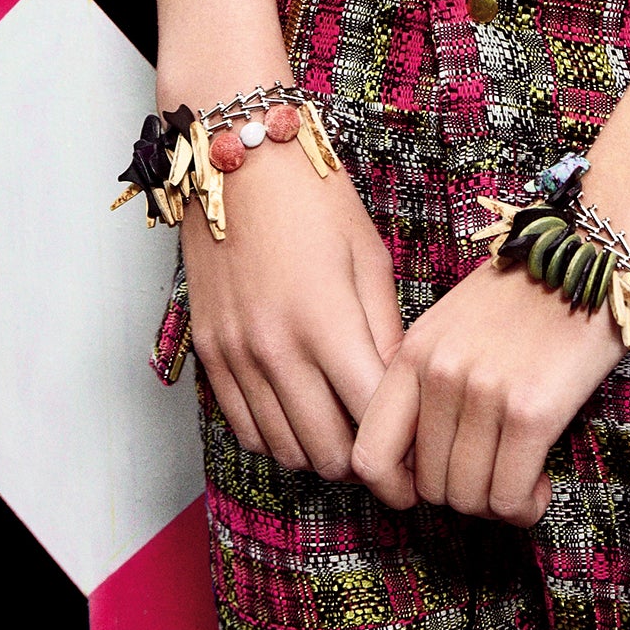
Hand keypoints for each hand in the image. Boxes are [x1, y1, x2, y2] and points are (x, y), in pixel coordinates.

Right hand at [182, 139, 403, 478]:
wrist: (235, 158)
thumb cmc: (314, 196)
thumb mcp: (369, 257)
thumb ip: (386, 334)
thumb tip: (403, 397)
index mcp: (326, 321)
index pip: (372, 422)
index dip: (402, 459)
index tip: (419, 470)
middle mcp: (276, 349)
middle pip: (328, 452)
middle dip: (365, 462)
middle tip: (387, 451)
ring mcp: (237, 356)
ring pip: (286, 450)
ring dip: (322, 452)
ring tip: (348, 431)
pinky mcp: (210, 354)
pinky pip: (246, 430)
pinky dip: (279, 437)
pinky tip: (303, 415)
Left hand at [350, 251, 622, 524]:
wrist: (594, 255)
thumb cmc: (528, 296)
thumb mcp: (455, 326)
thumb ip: (427, 382)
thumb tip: (418, 462)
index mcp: (415, 352)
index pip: (371, 456)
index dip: (397, 490)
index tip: (427, 489)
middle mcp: (441, 373)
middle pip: (429, 487)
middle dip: (463, 494)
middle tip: (494, 475)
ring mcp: (483, 392)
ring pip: (470, 498)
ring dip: (497, 503)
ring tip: (521, 480)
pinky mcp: (531, 411)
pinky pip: (510, 496)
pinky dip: (524, 507)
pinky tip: (540, 488)